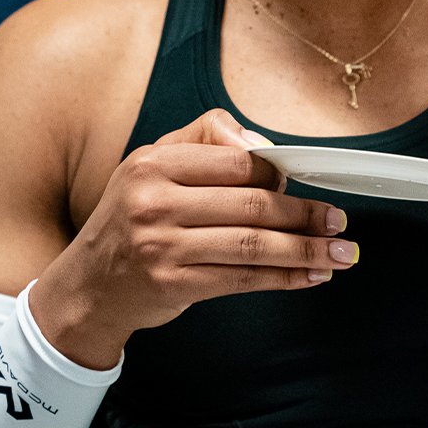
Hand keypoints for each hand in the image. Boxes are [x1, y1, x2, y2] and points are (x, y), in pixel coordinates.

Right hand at [31, 109, 354, 366]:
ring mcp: (163, 247)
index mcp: (154, 164)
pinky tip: (311, 276)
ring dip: (306, 250)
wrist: (87, 286)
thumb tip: (262, 145)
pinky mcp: (174, 285)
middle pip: (252, 204)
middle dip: (304, 214)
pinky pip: (244, 279)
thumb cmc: (130, 219)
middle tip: (338, 220)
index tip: (306, 180)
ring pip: (254, 245)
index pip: (235, 161)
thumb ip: (205, 140)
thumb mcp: (151, 164)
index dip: (279, 172)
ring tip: (340, 252)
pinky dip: (284, 278)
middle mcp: (155, 203)